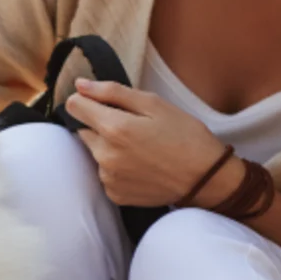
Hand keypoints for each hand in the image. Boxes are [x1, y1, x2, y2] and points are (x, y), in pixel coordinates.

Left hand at [64, 78, 234, 207]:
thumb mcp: (154, 104)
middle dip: (101, 124)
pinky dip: (117, 168)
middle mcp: (105, 155)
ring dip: (109, 147)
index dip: (87, 99)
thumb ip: (112, 92)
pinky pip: (106, 173)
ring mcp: (108, 177)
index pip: (74, 106)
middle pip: (84, 130)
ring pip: (95, 152)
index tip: (103, 102)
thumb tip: (80, 85)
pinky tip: (141, 165)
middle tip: (134, 127)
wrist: (206, 178)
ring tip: (141, 148)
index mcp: (114, 128)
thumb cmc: (185, 135)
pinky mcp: (115, 194)